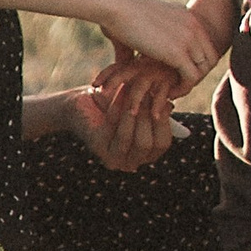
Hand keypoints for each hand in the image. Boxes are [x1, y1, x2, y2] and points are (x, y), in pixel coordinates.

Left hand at [87, 52, 180, 168]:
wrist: (81, 103)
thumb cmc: (114, 102)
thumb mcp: (138, 104)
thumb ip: (154, 108)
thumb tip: (169, 106)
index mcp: (145, 153)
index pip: (163, 143)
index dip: (163, 120)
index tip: (161, 98)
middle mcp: (132, 161)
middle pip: (148, 144)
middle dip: (147, 115)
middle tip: (146, 91)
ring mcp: (115, 159)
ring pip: (131, 138)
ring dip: (132, 110)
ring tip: (132, 89)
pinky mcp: (99, 149)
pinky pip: (114, 129)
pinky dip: (118, 108)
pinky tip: (119, 91)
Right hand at [104, 0, 219, 84]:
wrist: (115, 6)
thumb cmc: (118, 15)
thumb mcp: (141, 26)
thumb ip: (141, 43)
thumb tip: (125, 63)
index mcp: (186, 15)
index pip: (205, 45)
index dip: (194, 62)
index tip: (175, 74)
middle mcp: (193, 24)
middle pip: (210, 57)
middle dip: (195, 73)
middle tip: (176, 84)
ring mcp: (188, 37)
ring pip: (203, 69)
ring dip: (189, 83)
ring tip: (172, 90)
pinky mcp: (179, 52)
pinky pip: (191, 78)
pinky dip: (182, 89)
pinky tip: (168, 93)